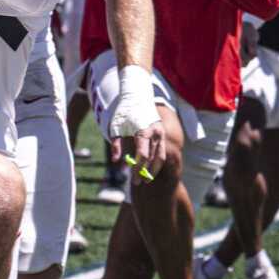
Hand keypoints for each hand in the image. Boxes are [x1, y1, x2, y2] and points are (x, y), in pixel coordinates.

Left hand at [107, 65, 165, 183]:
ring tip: (146, 179)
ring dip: (154, 170)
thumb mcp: (115, 127)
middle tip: (138, 183)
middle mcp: (155, 133)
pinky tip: (150, 170)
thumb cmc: (123, 112)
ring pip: (161, 156)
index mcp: (143, 131)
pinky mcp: (161, 133)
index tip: (133, 179)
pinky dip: (157, 162)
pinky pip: (162, 151)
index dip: (137, 168)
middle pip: (153, 158)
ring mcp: (160, 133)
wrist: (137, 96)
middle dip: (146, 172)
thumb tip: (117, 162)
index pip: (142, 155)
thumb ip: (116, 145)